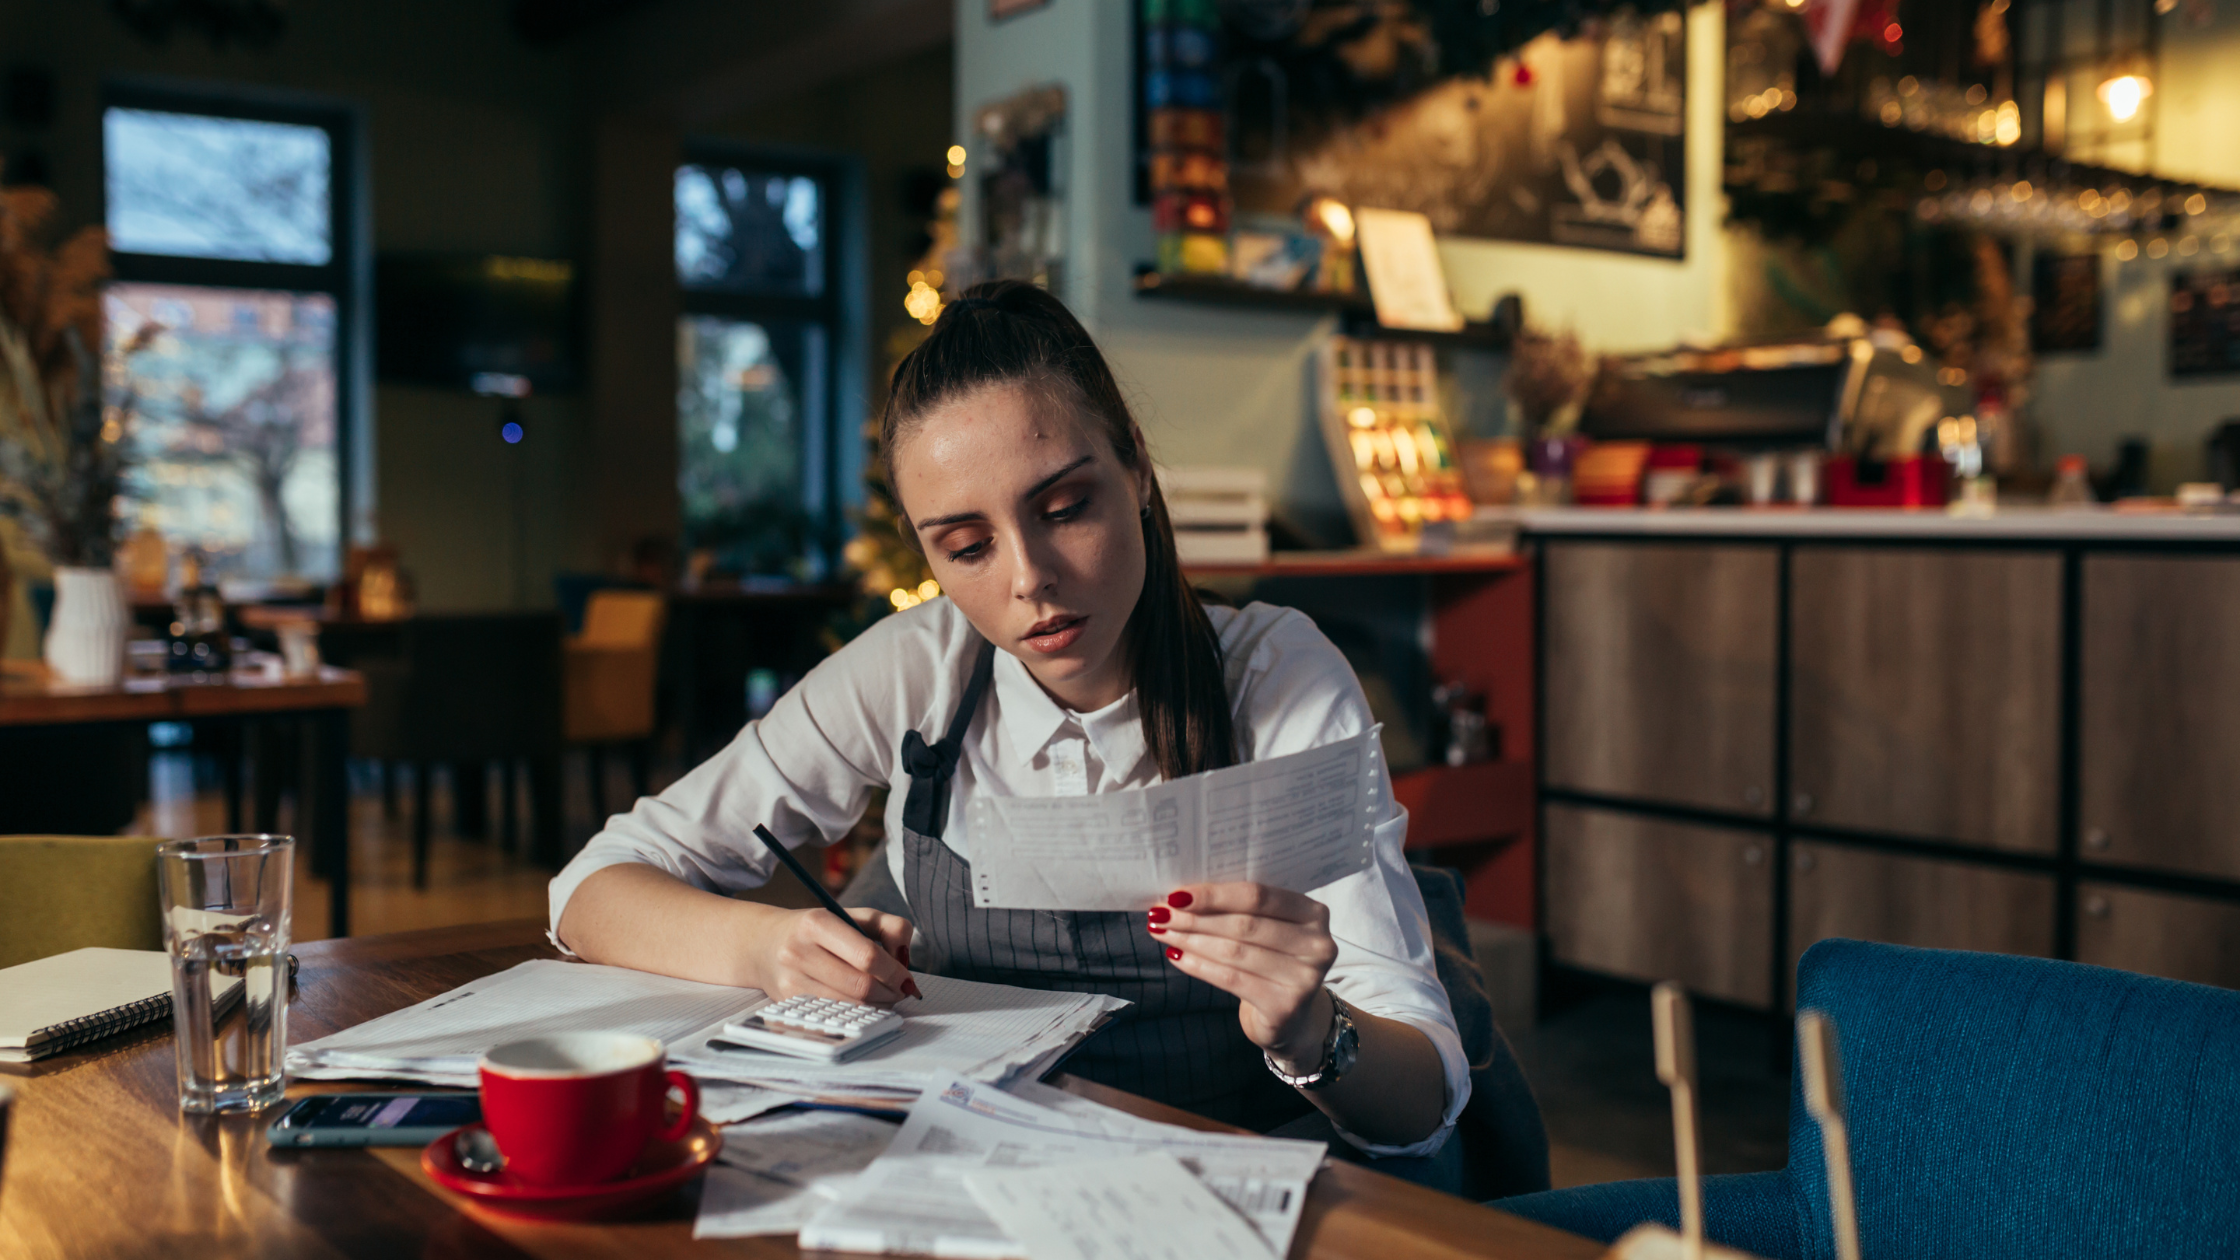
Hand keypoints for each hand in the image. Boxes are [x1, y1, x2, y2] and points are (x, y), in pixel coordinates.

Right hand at [757, 907, 918, 1004]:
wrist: (765, 943)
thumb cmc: (818, 930)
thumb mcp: (854, 915)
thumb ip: (890, 927)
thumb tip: (905, 958)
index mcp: (817, 923)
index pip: (866, 955)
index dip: (894, 972)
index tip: (907, 979)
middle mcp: (799, 951)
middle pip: (860, 985)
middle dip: (890, 992)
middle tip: (901, 990)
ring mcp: (791, 979)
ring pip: (849, 1004)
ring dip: (877, 1004)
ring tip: (885, 994)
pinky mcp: (788, 1001)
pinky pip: (834, 1013)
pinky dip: (856, 1010)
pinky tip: (863, 1001)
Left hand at [1148, 883, 1337, 1067]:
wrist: (1293, 1018)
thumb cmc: (1272, 961)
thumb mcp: (1268, 929)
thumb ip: (1240, 910)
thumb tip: (1180, 896)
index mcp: (1313, 913)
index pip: (1259, 896)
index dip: (1214, 895)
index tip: (1176, 894)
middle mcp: (1317, 944)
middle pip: (1245, 924)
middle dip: (1195, 918)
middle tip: (1160, 914)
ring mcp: (1305, 978)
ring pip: (1234, 952)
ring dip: (1191, 940)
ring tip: (1162, 932)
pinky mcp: (1285, 1006)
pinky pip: (1232, 979)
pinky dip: (1200, 966)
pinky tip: (1176, 957)